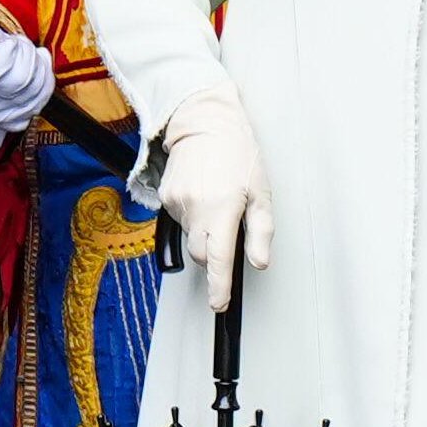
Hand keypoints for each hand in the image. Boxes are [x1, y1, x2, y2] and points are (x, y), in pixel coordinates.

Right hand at [0, 3, 53, 151]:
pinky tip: (35, 67)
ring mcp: (1, 115)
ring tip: (25, 54)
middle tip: (19, 44)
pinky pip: (45, 95)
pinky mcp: (19, 121)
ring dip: (37, 62)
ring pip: (36, 85)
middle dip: (26, 52)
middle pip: (19, 79)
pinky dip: (46, 76)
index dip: (6, 54)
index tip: (7, 43)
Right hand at [159, 81, 273, 309]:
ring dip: (204, 231)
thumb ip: (260, 231)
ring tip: (217, 202)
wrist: (204, 123)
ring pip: (190, 236)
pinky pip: (181, 220)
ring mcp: (177, 203)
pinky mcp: (166, 197)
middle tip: (228, 231)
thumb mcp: (261, 192)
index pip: (218, 260)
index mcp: (222, 208)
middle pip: (200, 254)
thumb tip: (259, 262)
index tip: (218, 304)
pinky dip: (193, 216)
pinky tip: (203, 195)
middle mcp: (196, 208)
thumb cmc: (238, 154)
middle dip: (213, 255)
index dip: (219, 286)